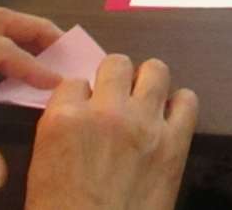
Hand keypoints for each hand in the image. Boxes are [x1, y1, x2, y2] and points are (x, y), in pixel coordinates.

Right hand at [25, 55, 197, 209]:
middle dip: (115, 80)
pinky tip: (169, 120)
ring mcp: (144, 125)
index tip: (86, 110)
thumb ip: (62, 130)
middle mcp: (106, 113)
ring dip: (149, 83)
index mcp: (63, 120)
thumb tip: (79, 114)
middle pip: (116, 64)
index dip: (81, 97)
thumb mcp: (44, 167)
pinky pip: (188, 101)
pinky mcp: (175, 143)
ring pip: (156, 69)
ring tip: (145, 103)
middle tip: (116, 101)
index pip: (73, 82)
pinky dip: (180, 106)